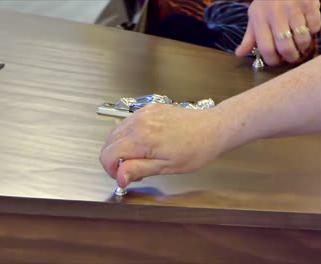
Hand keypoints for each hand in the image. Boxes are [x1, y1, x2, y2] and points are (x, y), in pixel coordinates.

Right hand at [99, 104, 226, 187]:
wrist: (212, 128)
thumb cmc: (196, 149)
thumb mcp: (166, 167)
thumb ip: (138, 169)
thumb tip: (119, 177)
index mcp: (142, 138)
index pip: (107, 155)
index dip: (111, 170)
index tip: (122, 176)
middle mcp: (138, 122)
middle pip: (108, 143)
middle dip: (114, 159)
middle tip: (131, 169)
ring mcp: (142, 113)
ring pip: (115, 132)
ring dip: (119, 147)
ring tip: (139, 157)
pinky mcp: (147, 108)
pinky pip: (126, 123)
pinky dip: (127, 136)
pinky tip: (143, 144)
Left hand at [236, 0, 320, 64]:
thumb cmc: (267, 2)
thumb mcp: (254, 16)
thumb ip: (249, 37)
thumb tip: (239, 54)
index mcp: (259, 19)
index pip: (266, 48)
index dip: (273, 60)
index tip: (277, 61)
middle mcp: (275, 14)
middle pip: (285, 47)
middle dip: (290, 57)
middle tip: (292, 57)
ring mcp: (293, 9)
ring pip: (301, 38)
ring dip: (303, 46)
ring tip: (301, 45)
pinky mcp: (308, 4)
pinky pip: (315, 26)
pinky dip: (313, 31)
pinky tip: (308, 28)